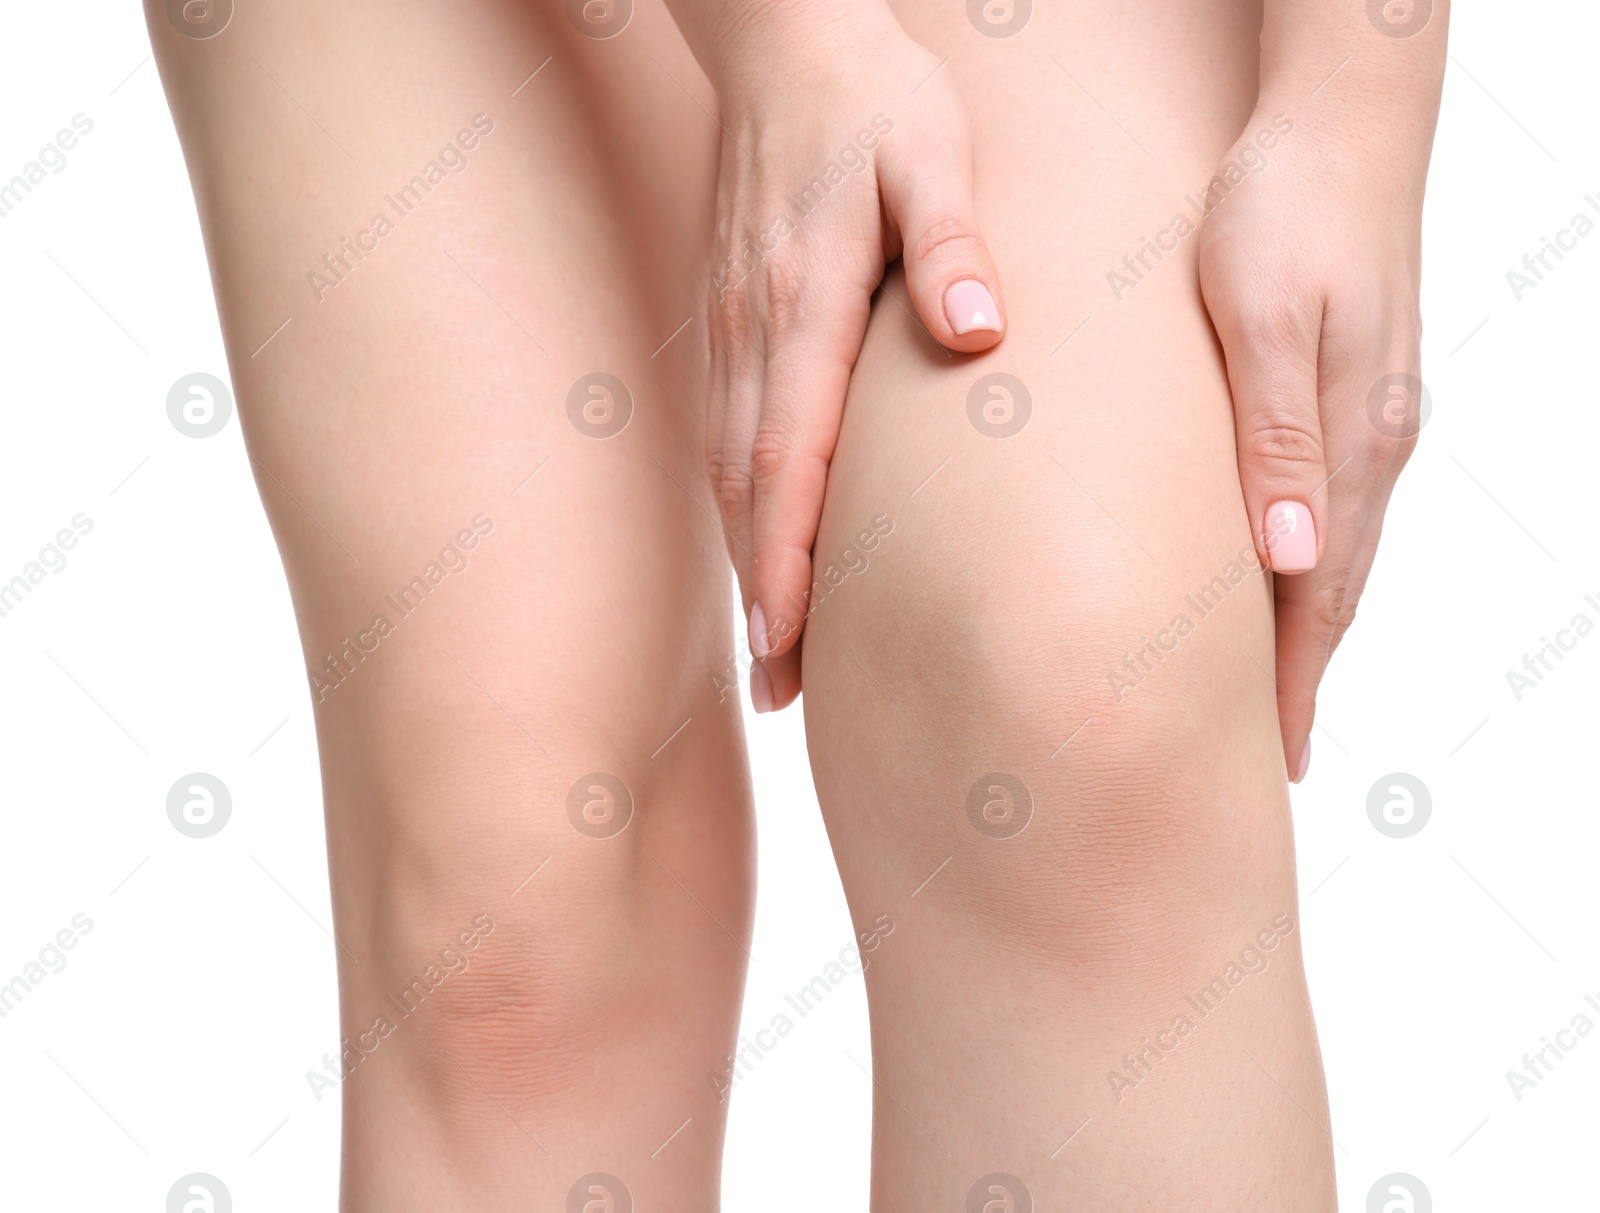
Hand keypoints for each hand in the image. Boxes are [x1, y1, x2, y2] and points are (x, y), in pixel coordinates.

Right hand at [689, 4, 1004, 710]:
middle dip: (764, 595)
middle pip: (747, 489)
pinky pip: (724, 433)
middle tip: (785, 695)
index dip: (786, 558)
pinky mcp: (729, 321)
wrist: (784, 42)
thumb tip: (974, 333)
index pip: (790, 455)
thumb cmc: (872, 97)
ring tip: (772, 655)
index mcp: (806, 301)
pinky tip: (755, 548)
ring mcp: (731, 328)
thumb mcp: (932, 149)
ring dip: (746, 565)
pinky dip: (736, 508)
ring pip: (728, 471)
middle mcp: (755, 329)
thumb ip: (951, 241)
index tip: (790, 645)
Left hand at [1198, 107, 1426, 781]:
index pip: (1319, 594)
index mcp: (1349, 440)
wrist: (1337, 125)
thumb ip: (1275, 442)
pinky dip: (1311, 564)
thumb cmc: (1283, 209)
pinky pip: (1334, 506)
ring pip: (1337, 552)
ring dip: (1308, 625)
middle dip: (1302, 675)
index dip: (1292, 680)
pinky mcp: (1355, 393)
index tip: (1269, 756)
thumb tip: (1291, 561)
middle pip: (1335, 589)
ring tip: (1274, 689)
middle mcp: (1371, 444)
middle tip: (1268, 753)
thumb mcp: (1264, 320)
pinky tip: (1288, 576)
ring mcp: (1370, 420)